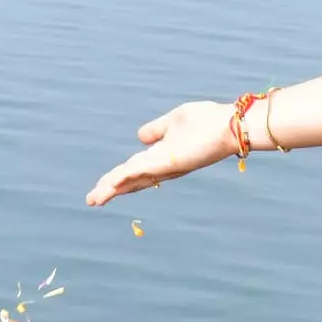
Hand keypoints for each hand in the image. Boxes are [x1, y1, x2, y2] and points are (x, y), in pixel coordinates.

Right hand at [89, 101, 244, 206]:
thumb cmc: (207, 122)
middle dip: (110, 190)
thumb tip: (141, 137)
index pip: (134, 170)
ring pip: (132, 179)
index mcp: (161, 157)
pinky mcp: (168, 162)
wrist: (230, 125)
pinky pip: (140, 170)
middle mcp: (161, 166)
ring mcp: (164, 165)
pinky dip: (125, 178)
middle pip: (130, 180)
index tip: (101, 188)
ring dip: (111, 189)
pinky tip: (110, 184)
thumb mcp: (173, 120)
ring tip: (93, 199)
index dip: (117, 179)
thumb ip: (156, 129)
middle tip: (91, 201)